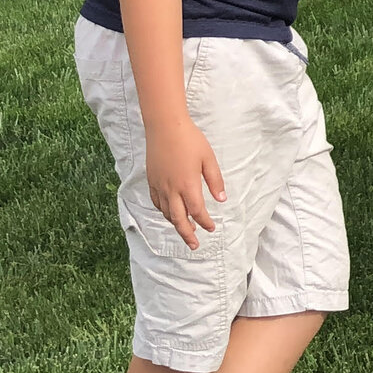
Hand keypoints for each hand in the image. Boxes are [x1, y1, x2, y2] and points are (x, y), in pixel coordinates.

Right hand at [144, 116, 226, 249]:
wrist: (164, 126)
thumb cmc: (190, 140)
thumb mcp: (208, 158)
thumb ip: (215, 180)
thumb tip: (221, 199)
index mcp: (188, 185)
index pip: (197, 211)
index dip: (205, 222)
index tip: (211, 228)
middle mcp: (171, 189)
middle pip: (178, 219)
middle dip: (187, 234)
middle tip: (194, 245)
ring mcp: (159, 185)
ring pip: (166, 213)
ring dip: (176, 224)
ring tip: (185, 229)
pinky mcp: (151, 180)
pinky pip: (157, 202)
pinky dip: (164, 212)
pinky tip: (169, 212)